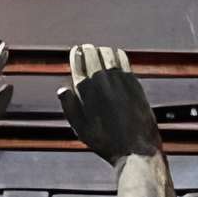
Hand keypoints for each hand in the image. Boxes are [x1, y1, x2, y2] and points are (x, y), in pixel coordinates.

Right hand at [59, 42, 160, 163]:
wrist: (135, 149)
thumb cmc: (106, 143)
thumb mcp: (81, 130)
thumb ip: (70, 108)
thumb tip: (62, 89)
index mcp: (85, 91)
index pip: (78, 62)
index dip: (76, 54)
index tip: (76, 50)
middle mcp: (101, 81)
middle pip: (92, 54)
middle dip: (88, 49)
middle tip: (86, 48)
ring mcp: (119, 80)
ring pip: (108, 54)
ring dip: (102, 50)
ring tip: (99, 51)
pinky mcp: (134, 82)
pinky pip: (123, 60)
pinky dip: (117, 54)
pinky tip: (115, 55)